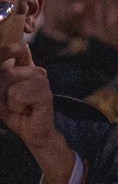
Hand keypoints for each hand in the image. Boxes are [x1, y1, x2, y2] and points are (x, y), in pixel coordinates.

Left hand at [0, 44, 74, 183]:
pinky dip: (18, 105)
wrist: (33, 134)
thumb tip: (2, 72)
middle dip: (2, 90)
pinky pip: (20, 94)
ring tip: (21, 106)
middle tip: (14, 102)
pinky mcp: (45, 93)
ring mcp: (42, 81)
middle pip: (8, 71)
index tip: (11, 63)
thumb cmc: (16, 113)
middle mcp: (36, 71)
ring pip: (12, 82)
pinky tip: (27, 110)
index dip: (10, 50)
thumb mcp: (0, 95)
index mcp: (26, 68)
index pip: (20, 49)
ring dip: (10, 100)